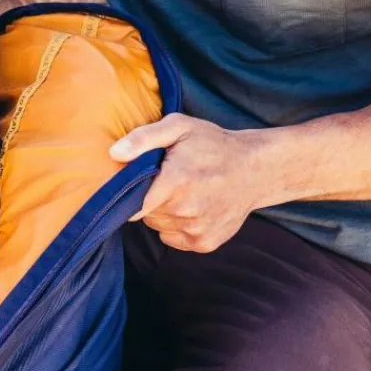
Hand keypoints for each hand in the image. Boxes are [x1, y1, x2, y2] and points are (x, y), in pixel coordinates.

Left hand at [109, 115, 275, 252]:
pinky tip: (195, 208)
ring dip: (165, 213)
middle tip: (172, 181)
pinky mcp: (204, 243)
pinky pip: (172, 238)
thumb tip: (114, 153)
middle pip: (145, 214)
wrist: (256, 169)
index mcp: (177, 180)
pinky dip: (177, 227)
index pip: (132, 201)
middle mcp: (186, 209)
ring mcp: (196, 229)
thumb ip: (143, 138)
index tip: (144, 182)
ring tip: (186, 193)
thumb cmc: (213, 145)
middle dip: (151, 199)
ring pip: (158, 226)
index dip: (133, 193)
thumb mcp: (179, 127)